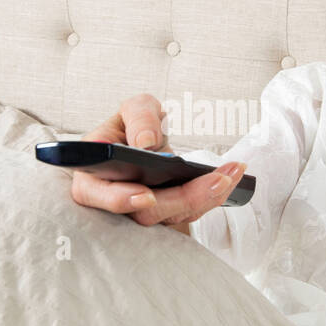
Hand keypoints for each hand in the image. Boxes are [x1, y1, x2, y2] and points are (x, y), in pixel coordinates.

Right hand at [69, 93, 247, 228]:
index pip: (99, 195)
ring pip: (172, 216)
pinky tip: (231, 176)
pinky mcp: (166, 215)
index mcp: (94, 176)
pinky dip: (211, 196)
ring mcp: (141, 212)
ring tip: (232, 173)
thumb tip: (146, 141)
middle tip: (216, 180)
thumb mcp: (134, 109)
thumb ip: (138, 116)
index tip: (147, 196)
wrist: (148, 139)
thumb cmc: (134, 126)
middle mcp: (114, 201)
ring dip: (206, 196)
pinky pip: (189, 212)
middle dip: (184, 197)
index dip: (120, 200)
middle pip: (145, 212)